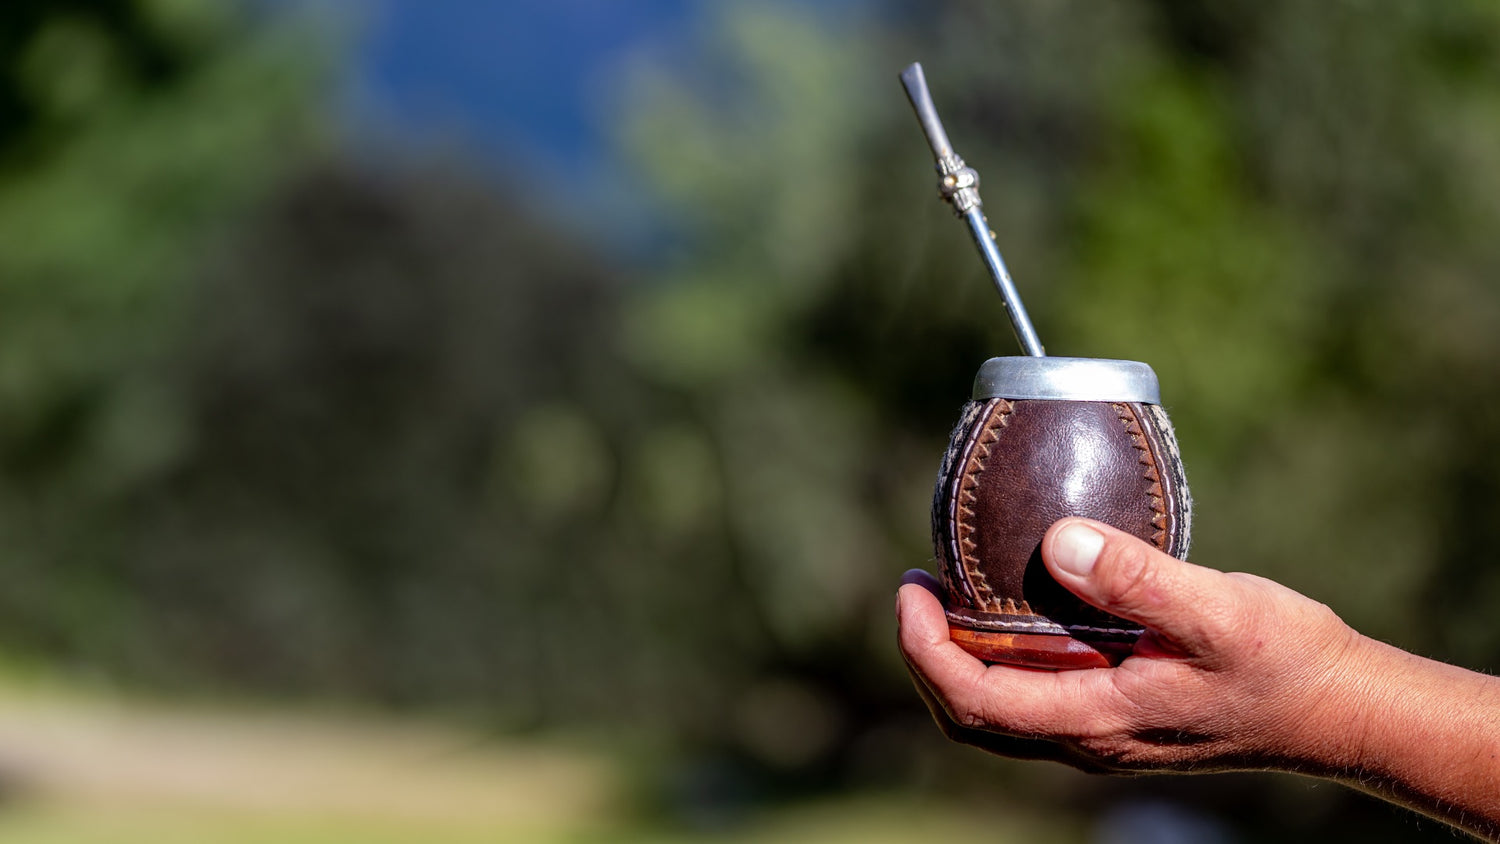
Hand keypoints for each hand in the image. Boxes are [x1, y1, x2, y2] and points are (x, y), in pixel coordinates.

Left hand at [897, 518, 1369, 773]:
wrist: (1340, 710)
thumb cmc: (1286, 662)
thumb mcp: (1217, 611)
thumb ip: (1137, 580)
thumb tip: (1057, 542)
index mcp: (1096, 720)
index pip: (974, 699)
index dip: (924, 649)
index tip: (911, 588)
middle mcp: (1087, 737)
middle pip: (971, 715)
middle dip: (927, 656)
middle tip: (918, 585)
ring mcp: (1101, 731)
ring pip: (999, 711)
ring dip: (960, 659)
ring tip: (951, 591)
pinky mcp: (1118, 713)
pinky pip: (1033, 698)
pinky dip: (1001, 660)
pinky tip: (1017, 605)